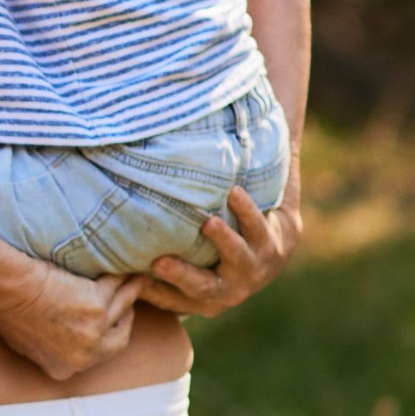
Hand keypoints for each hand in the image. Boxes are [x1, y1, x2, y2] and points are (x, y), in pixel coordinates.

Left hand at [0, 259, 142, 382]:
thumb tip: (66, 339)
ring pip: (123, 306)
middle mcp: (83, 356)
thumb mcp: (29, 342)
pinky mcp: (97, 306)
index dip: (105, 336)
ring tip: (138, 277)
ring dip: (131, 290)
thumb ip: (53, 347)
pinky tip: (125, 265)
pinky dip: (121, 274)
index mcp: (65, 369)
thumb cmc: (7, 308)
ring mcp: (93, 332)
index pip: (97, 356)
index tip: (110, 322)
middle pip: (119, 339)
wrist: (4, 290)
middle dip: (125, 320)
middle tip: (126, 302)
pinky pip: (117, 285)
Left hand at [140, 183, 300, 319]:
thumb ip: (271, 168)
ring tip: (160, 261)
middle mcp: (250, 275)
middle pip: (235, 260)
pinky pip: (178, 305)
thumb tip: (280, 108)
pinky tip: (135, 284)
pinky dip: (158, 294)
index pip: (260, 228)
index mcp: (269, 247)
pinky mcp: (200, 306)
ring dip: (182, 275)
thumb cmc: (260, 220)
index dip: (248, 213)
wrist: (260, 266)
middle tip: (205, 224)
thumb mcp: (274, 198)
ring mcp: (226, 295)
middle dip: (221, 242)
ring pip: (204, 288)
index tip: (234, 191)